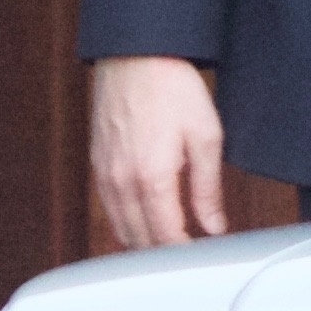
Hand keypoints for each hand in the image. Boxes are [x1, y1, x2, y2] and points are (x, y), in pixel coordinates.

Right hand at [90, 57, 226, 246]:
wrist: (135, 55)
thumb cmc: (171, 88)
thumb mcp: (205, 136)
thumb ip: (207, 189)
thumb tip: (213, 226)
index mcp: (151, 178)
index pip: (166, 238)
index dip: (184, 254)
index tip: (201, 256)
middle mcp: (121, 182)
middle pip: (140, 240)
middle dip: (165, 253)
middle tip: (191, 251)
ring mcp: (104, 174)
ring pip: (121, 229)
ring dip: (144, 241)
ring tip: (171, 241)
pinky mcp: (97, 165)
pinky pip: (109, 209)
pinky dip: (127, 223)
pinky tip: (146, 220)